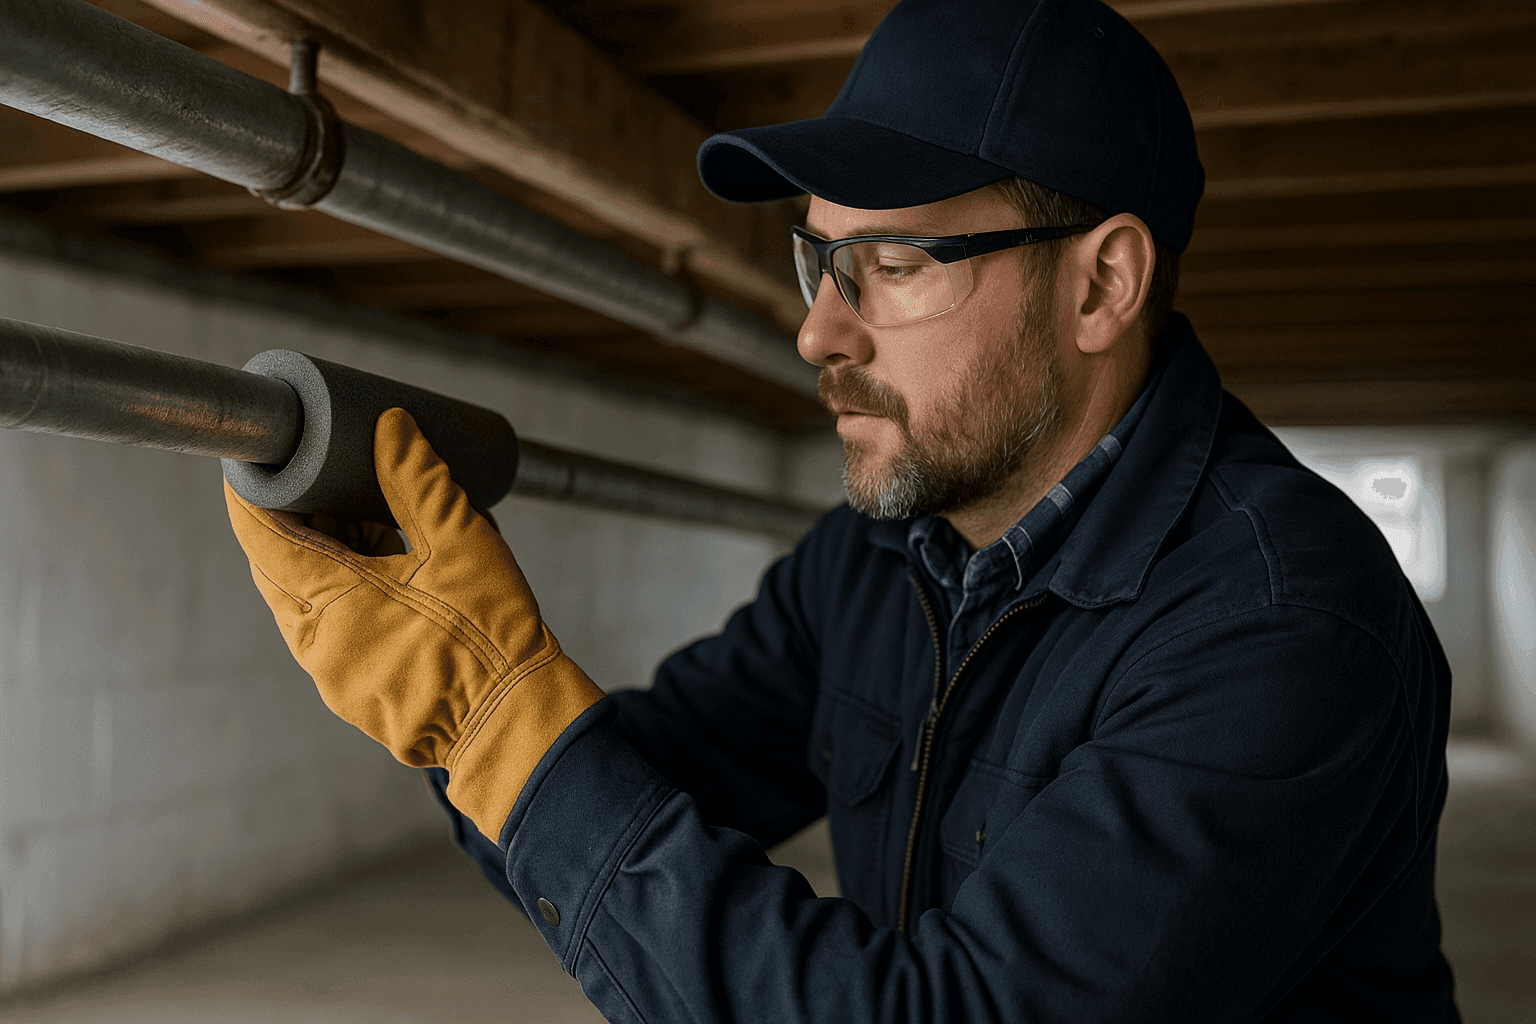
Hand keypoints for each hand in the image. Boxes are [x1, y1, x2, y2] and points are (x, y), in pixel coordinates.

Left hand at [224, 407, 603, 840]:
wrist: (516, 724)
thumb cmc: (492, 636)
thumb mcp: (463, 543)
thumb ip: (420, 481)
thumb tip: (390, 427)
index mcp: (334, 601)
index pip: (262, 536)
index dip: (253, 493)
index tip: (260, 462)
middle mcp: (317, 644)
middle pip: (276, 569)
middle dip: (292, 522)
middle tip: (322, 481)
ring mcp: (332, 676)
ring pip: (304, 603)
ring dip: (321, 559)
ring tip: (365, 520)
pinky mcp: (355, 695)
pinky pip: (329, 634)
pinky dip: (343, 597)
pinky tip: (385, 573)